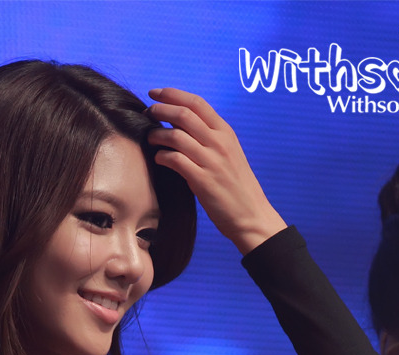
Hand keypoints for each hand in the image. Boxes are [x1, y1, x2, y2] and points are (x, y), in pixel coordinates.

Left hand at [146, 87, 286, 253]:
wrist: (252, 216)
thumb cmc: (236, 187)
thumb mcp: (228, 154)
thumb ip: (210, 138)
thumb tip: (182, 125)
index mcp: (225, 132)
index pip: (197, 103)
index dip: (172, 94)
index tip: (155, 93)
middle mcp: (219, 143)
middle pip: (183, 114)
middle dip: (160, 109)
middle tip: (146, 114)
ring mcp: (212, 161)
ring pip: (176, 135)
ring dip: (157, 134)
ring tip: (150, 138)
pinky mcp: (203, 181)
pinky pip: (175, 160)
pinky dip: (162, 156)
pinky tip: (159, 159)